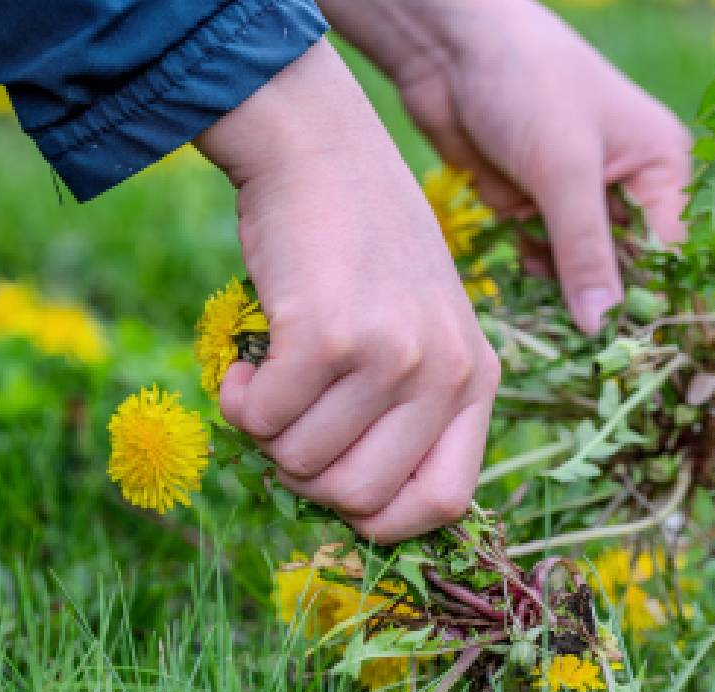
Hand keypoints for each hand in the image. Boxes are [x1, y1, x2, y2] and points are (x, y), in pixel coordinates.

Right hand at [196, 41, 499, 542]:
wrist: (319, 149)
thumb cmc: (359, 248)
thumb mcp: (419, 325)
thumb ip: (408, 409)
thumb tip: (357, 511)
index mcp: (477, 377)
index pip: (447, 503)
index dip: (383, 519)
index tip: (337, 490)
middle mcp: (444, 371)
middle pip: (361, 500)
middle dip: (306, 478)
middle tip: (287, 423)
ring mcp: (390, 354)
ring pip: (301, 464)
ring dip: (265, 432)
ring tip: (267, 376)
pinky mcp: (327, 335)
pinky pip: (261, 420)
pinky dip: (236, 402)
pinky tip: (241, 363)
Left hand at [323, 0, 692, 333]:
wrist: (448, 48)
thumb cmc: (527, 82)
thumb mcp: (564, 168)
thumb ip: (585, 251)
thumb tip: (604, 327)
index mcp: (661, 168)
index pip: (672, 257)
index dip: (655, 306)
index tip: (634, 355)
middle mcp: (627, 188)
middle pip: (630, 272)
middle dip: (607, 307)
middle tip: (589, 354)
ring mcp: (576, 201)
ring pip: (582, 274)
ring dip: (562, 293)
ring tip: (548, 316)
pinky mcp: (531, 207)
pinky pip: (541, 261)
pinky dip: (530, 272)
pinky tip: (518, 266)